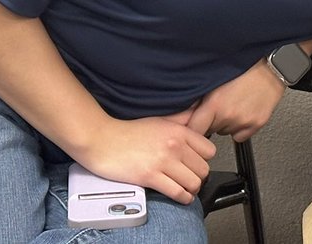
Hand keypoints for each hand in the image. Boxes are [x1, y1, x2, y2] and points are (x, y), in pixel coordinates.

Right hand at [76, 115, 216, 204]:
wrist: (102, 139)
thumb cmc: (129, 131)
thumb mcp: (161, 120)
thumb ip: (181, 120)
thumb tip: (198, 114)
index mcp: (179, 131)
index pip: (209, 151)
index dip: (204, 160)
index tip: (198, 164)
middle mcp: (175, 145)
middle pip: (203, 169)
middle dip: (199, 177)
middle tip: (192, 179)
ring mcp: (163, 161)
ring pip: (193, 182)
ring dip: (192, 189)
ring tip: (188, 190)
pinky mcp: (150, 177)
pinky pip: (177, 192)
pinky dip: (183, 198)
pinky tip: (181, 197)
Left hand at [182, 60, 286, 142]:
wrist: (272, 66)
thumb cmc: (245, 69)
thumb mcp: (215, 80)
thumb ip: (198, 99)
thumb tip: (179, 115)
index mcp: (215, 104)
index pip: (194, 131)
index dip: (191, 129)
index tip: (191, 128)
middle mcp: (229, 115)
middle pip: (210, 131)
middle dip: (211, 122)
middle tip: (219, 106)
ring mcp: (244, 121)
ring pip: (225, 132)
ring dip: (226, 123)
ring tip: (234, 105)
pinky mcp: (257, 124)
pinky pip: (240, 135)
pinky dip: (239, 127)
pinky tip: (243, 112)